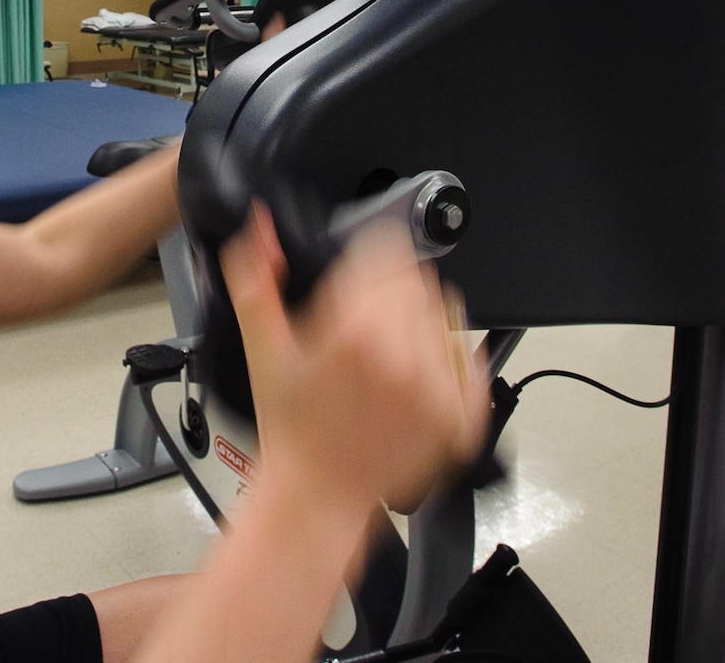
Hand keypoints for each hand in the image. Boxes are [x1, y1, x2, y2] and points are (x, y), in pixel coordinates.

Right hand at [221, 203, 486, 514]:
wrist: (319, 496)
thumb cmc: (292, 431)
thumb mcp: (263, 349)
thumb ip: (255, 279)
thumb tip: (259, 229)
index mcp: (355, 333)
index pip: (384, 252)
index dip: (364, 260)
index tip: (353, 280)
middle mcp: (404, 358)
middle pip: (415, 279)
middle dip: (388, 290)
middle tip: (361, 326)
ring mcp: (437, 389)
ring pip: (444, 310)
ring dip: (419, 318)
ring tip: (385, 354)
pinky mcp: (460, 414)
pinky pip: (469, 355)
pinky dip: (450, 353)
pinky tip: (418, 369)